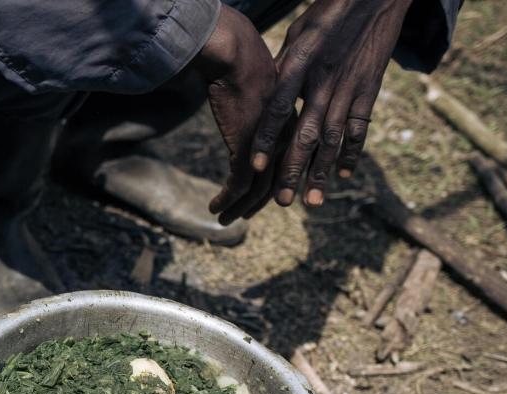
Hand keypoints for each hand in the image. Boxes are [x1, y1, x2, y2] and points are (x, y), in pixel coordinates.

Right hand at [190, 5, 279, 224]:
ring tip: (223, 219)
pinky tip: (214, 207)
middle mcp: (286, 142)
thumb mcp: (261, 91)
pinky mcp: (248, 153)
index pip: (288, 166)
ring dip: (239, 210)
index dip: (278, 186)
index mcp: (292, 127)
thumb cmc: (245, 68)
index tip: (266, 200)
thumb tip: (250, 109)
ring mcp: (269, 149)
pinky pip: (237, 187)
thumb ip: (262, 108)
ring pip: (257, 192)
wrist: (237, 61)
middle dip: (258, 205)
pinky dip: (226, 202)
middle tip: (243, 217)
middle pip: (276, 184)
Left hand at [250, 0, 412, 206]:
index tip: (256, 166)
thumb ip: (283, 69)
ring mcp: (349, 85)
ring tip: (312, 201)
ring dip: (322, 171)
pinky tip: (343, 174)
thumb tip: (265, 98)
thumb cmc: (327, 14)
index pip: (279, 107)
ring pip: (334, 137)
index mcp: (300, 64)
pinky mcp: (370, 88)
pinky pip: (361, 126)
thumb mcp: (297, 36)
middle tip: (282, 202)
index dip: (267, 138)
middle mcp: (324, 79)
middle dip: (294, 170)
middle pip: (306, 133)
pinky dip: (352, 151)